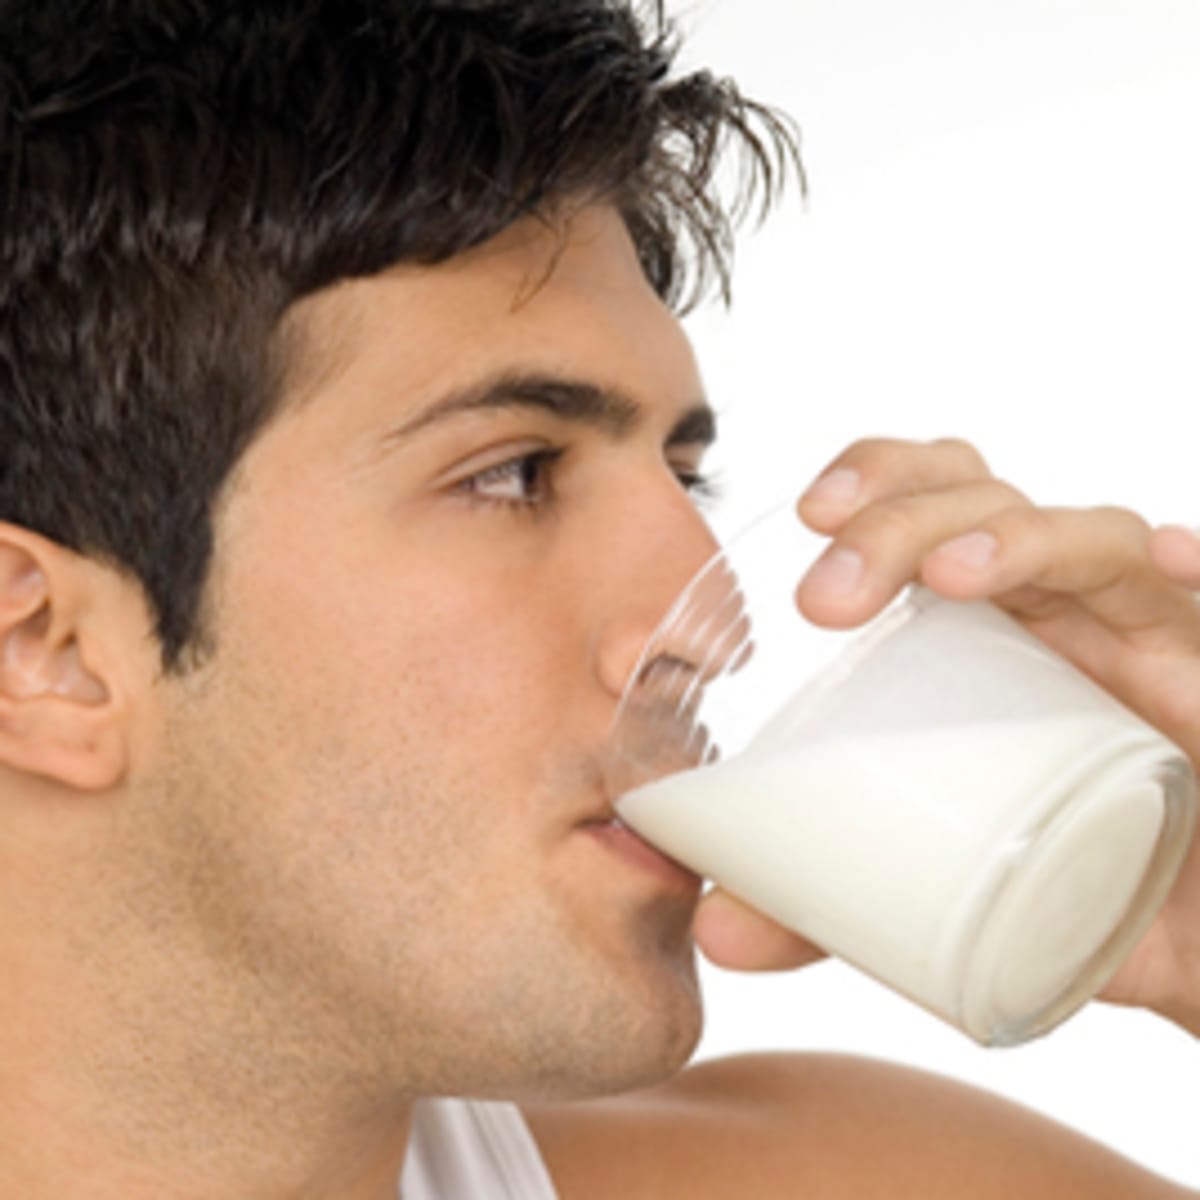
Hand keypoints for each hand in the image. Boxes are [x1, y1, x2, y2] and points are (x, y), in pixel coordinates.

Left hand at [692, 437, 1199, 1035]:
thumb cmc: (1071, 888)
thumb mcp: (940, 892)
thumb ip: (830, 904)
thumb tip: (719, 930)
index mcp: (993, 630)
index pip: (932, 505)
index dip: (874, 480)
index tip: (806, 516)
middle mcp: (1068, 615)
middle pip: (987, 503)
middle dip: (901, 517)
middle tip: (827, 598)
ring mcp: (1153, 642)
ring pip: (1094, 539)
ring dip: (1016, 539)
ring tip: (949, 575)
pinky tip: (1172, 561)